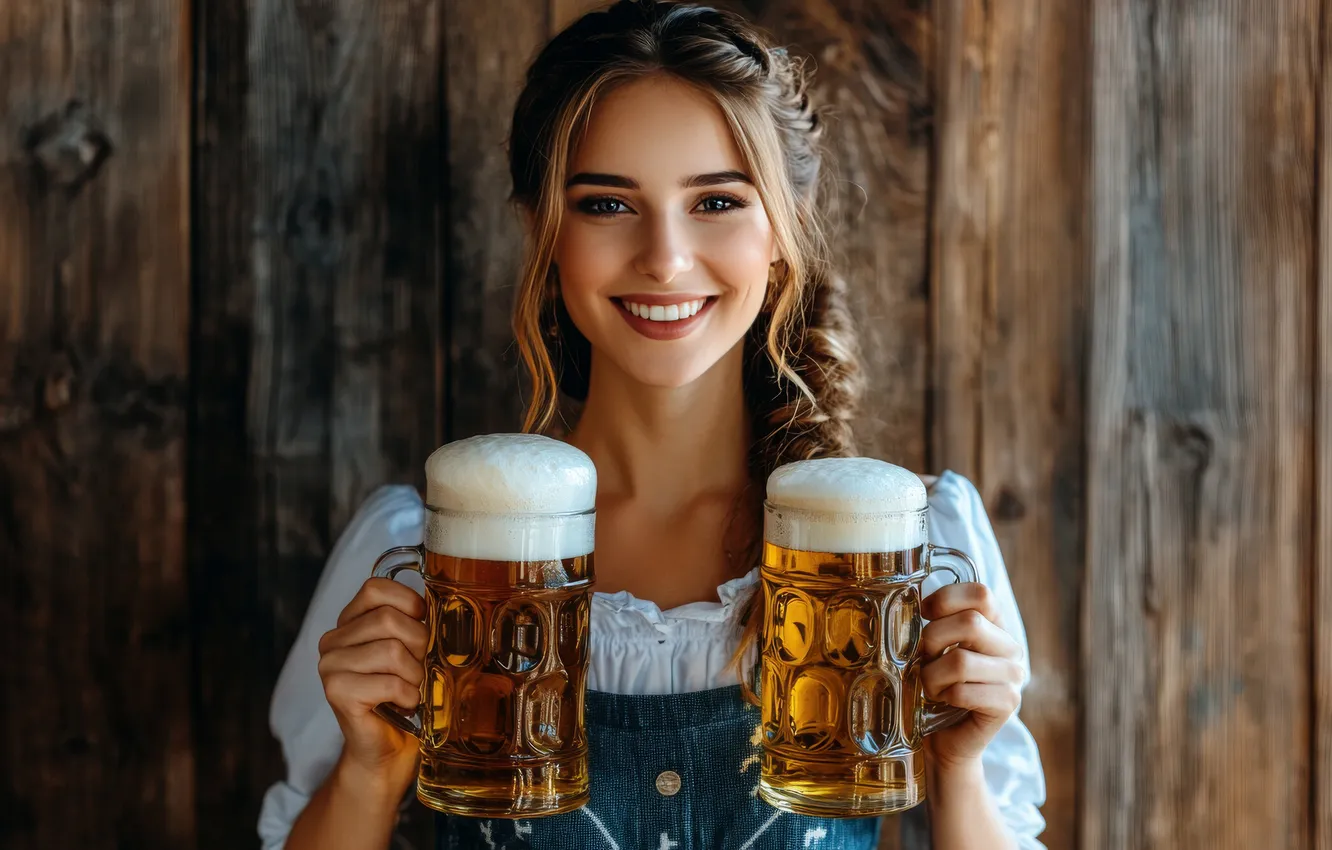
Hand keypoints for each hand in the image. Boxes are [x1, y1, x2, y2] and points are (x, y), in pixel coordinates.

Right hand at [317, 577, 428, 788]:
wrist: (387, 752)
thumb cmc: (403, 697)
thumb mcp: (411, 651)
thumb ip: (416, 623)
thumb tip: (446, 603)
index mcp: (348, 623)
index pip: (375, 588)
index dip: (408, 603)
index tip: (422, 624)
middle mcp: (332, 641)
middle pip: (388, 619)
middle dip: (419, 644)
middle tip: (419, 670)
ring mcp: (330, 667)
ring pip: (390, 650)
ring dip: (413, 675)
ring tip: (410, 689)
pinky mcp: (337, 693)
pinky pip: (389, 682)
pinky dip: (408, 695)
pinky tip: (404, 705)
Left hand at [918, 582, 1024, 771]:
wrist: (944, 739)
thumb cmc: (935, 687)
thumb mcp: (933, 649)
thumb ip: (933, 624)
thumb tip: (907, 604)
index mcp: (995, 625)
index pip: (980, 594)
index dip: (946, 599)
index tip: (924, 614)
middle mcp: (1011, 647)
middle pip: (970, 623)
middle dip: (933, 640)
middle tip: (923, 660)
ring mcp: (1014, 676)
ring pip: (961, 661)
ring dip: (933, 676)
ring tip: (931, 687)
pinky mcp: (1008, 704)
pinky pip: (964, 691)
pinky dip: (944, 696)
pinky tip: (944, 702)